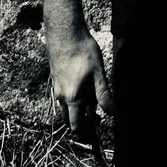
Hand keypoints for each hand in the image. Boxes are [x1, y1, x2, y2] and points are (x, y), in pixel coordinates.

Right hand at [49, 30, 109, 158]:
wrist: (65, 34)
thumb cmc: (83, 52)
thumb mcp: (99, 74)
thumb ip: (104, 95)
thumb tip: (112, 113)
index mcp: (72, 98)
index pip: (76, 125)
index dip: (86, 132)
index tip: (96, 132)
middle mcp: (61, 96)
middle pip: (68, 119)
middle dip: (81, 122)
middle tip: (96, 118)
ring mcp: (56, 87)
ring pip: (64, 107)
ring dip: (76, 109)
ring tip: (91, 101)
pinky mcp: (54, 78)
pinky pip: (61, 95)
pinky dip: (71, 98)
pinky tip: (81, 86)